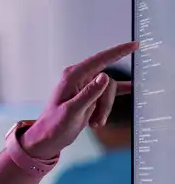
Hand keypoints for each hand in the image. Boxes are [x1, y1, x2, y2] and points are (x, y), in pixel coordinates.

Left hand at [21, 42, 136, 159]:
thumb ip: (89, 94)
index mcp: (72, 77)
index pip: (99, 60)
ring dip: (105, 109)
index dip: (118, 52)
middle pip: (107, 82)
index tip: (135, 45)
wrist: (49, 138)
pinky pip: (108, 93)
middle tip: (98, 120)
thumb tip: (104, 76)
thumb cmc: (54, 125)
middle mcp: (79, 79)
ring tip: (94, 123)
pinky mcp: (89, 97)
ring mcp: (84, 87)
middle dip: (107, 102)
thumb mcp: (72, 111)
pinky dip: (112, 101)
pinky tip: (130, 90)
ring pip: (108, 92)